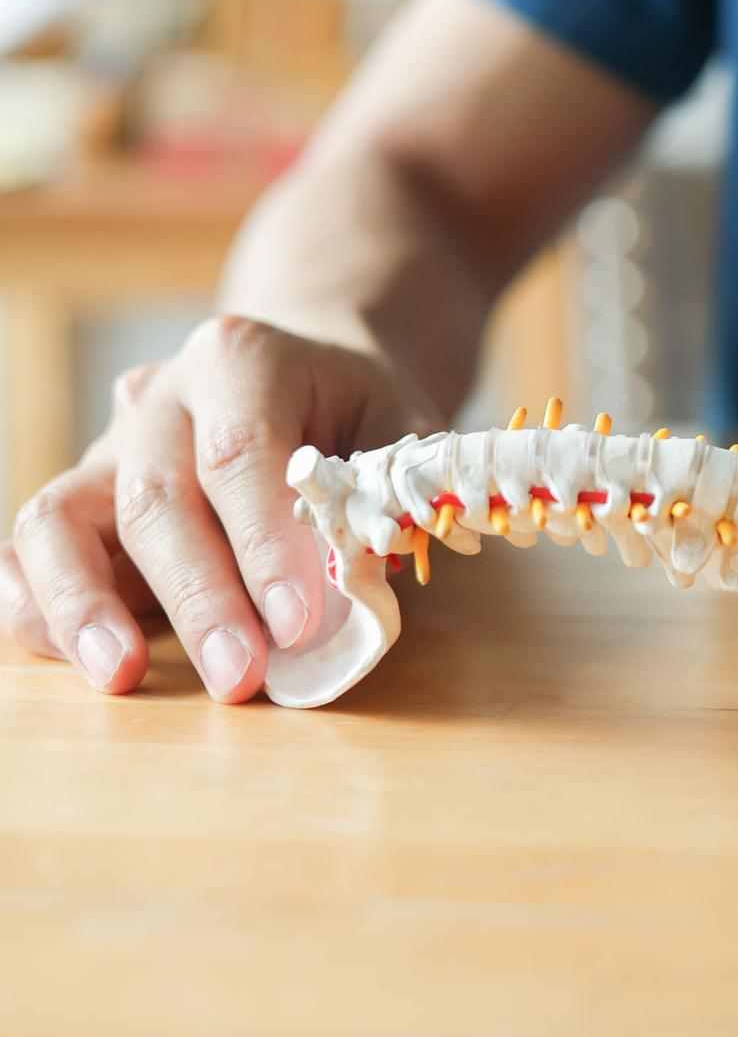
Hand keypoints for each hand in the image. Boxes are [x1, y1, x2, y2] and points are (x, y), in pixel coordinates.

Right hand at [0, 317, 434, 700]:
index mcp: (241, 360)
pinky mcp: (78, 501)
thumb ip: (385, 495)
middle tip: (242, 676)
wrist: (312, 384)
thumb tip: (363, 584)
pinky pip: (30, 550)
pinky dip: (41, 607)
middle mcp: (159, 398)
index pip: (240, 452)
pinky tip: (90, 661)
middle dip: (200, 599)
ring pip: (59, 521)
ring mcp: (107, 448)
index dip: (266, 543)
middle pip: (155, 498)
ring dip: (89, 607)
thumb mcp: (401, 427)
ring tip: (125, 676)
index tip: (299, 621)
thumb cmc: (359, 414)